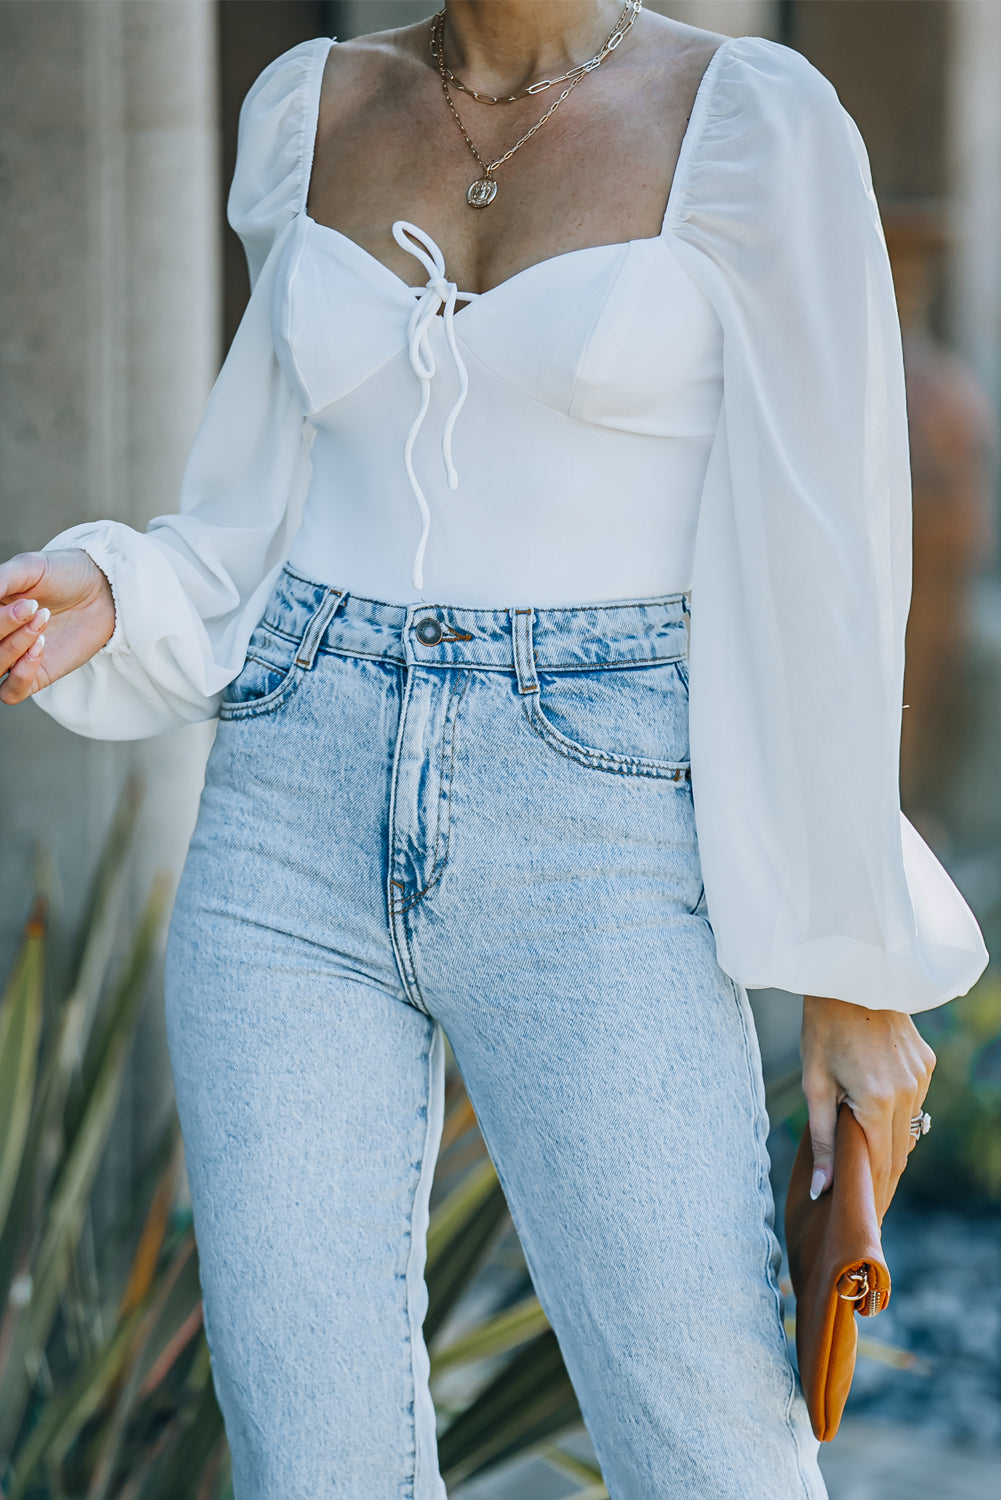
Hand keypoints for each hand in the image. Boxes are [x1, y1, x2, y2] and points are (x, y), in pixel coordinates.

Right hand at [0, 549, 115, 704]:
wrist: (102, 590)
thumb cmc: (64, 574)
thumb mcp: (29, 567)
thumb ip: (1, 580)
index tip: (24, 600)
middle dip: (4, 626)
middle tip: (34, 607)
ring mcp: (14, 659)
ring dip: (14, 647)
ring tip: (42, 620)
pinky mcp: (37, 676)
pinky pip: (10, 693)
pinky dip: (20, 674)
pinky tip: (40, 648)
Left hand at [800, 993, 935, 1220]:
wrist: (850, 976)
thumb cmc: (823, 1028)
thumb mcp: (815, 1083)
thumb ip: (821, 1139)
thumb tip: (822, 1188)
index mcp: (877, 1100)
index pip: (881, 1166)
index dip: (873, 1195)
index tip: (863, 1221)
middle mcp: (908, 1092)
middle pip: (899, 1153)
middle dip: (883, 1180)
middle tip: (867, 1208)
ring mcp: (921, 1077)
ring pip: (910, 1130)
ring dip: (891, 1149)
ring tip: (870, 1174)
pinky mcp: (926, 1064)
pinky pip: (913, 1102)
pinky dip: (897, 1117)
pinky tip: (878, 1124)